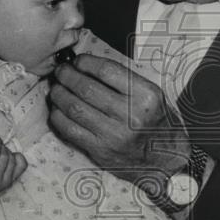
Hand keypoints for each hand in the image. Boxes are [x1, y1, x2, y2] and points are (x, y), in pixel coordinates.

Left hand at [49, 54, 192, 183]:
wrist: (164, 158)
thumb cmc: (155, 123)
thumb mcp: (151, 95)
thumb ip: (123, 80)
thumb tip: (88, 66)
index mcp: (145, 96)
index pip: (107, 71)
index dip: (86, 62)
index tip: (77, 61)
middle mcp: (131, 115)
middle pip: (87, 88)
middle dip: (67, 76)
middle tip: (61, 71)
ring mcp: (114, 135)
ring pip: (75, 108)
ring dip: (59, 95)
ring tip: (56, 88)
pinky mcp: (101, 150)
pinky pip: (71, 130)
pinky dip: (58, 117)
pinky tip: (57, 109)